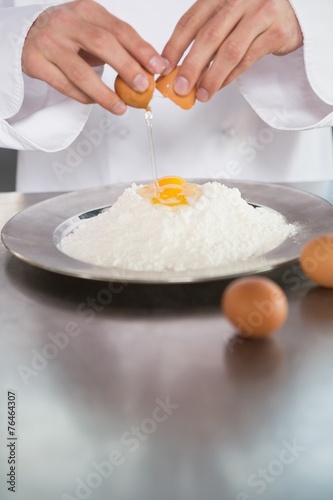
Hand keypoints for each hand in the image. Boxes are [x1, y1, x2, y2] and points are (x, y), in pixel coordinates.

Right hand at [22, 0, 165, 113]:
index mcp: (86, 10)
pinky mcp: (36, 63)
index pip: (119, 29)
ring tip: (121, 107)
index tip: (157, 66)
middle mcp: (66, 23)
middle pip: (102, 45)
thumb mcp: (93, 29)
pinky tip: (96, 102)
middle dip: (126, 67)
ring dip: (104, 93)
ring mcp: (48, 42)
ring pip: (81, 72)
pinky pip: (65, 86)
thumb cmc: (68, 35)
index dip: (140, 49)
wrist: (26, 33)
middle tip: (142, 86)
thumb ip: (118, 45)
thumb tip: (150, 68)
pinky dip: (84, 97)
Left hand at [161, 0, 302, 101]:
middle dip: (191, 66)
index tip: (164, 67)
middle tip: (180, 88)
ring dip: (212, 77)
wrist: (294, 11)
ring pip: (229, 50)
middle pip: (209, 36)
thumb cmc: (255, 16)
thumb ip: (206, 36)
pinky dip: (231, 76)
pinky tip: (220, 86)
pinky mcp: (277, 31)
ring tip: (201, 94)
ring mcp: (261, 12)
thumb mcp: (228, 17)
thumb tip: (182, 69)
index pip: (190, 21)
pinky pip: (248, 59)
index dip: (175, 46)